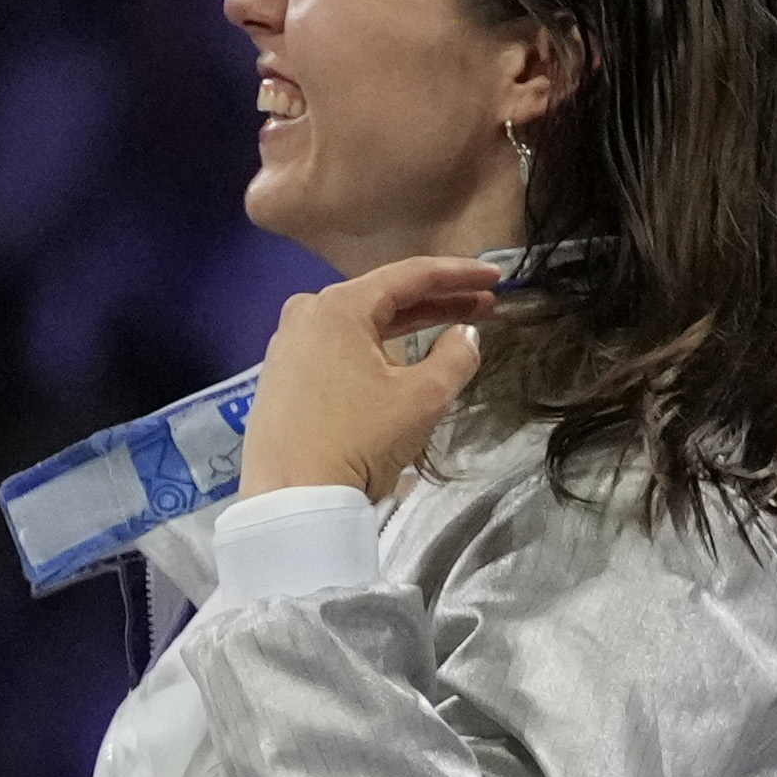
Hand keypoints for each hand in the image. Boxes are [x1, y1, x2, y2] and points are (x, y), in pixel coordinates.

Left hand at [244, 259, 503, 501]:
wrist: (293, 502)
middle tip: (484, 304)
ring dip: (409, 324)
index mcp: (338, 306)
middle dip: (438, 300)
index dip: (458, 274)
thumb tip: (466, 334)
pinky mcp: (282, 376)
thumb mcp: (422, 398)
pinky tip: (406, 355)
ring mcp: (288, 345)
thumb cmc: (358, 441)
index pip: (409, 275)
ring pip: (361, 323)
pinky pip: (340, 347)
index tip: (494, 276)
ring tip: (454, 325)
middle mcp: (307, 314)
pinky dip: (376, 346)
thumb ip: (455, 357)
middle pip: (384, 296)